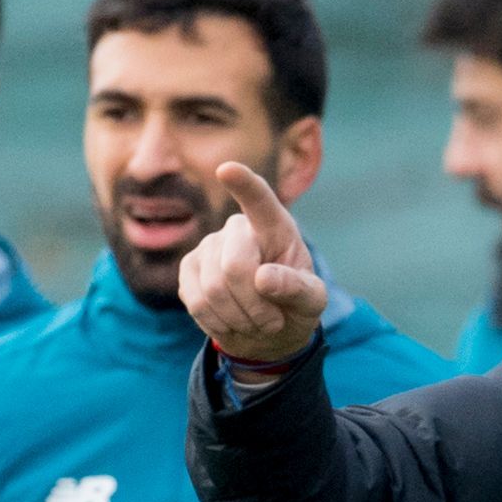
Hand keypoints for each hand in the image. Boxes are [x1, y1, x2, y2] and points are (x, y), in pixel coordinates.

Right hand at [179, 161, 328, 368]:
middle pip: (234, 266)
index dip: (243, 184)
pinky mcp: (189, 270)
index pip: (259, 199)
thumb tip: (264, 278)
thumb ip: (298, 288)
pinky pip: (197, 303)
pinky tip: (233, 323)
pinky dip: (219, 323)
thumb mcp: (312, 302)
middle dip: (254, 305)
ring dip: (240, 319)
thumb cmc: (294, 307)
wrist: (267, 332)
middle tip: (272, 322)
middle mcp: (237, 229)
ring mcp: (208, 246)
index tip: (226, 169)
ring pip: (213, 290)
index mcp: (274, 226)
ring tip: (255, 323)